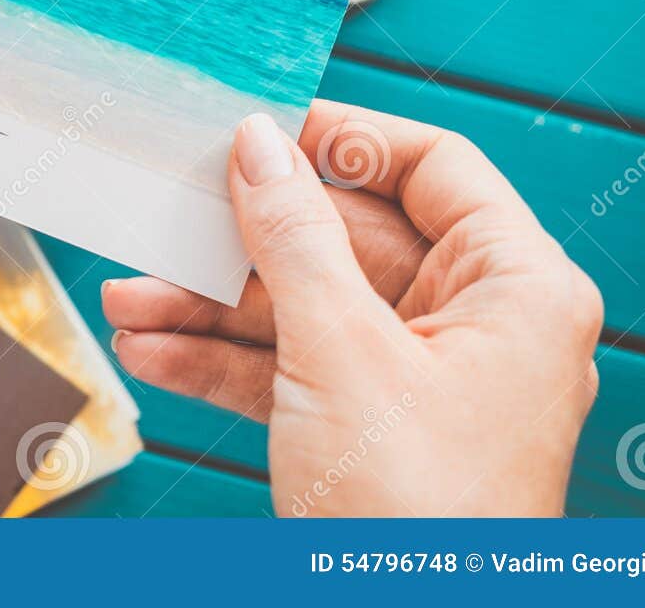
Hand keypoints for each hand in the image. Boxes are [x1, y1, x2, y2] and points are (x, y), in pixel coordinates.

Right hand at [104, 103, 601, 516]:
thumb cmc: (420, 516)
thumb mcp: (341, 352)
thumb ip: (292, 238)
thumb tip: (257, 146)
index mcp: (513, 288)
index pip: (434, 167)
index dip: (344, 140)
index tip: (262, 127)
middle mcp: (473, 325)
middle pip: (346, 241)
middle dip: (242, 244)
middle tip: (170, 216)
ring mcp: (417, 379)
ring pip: (302, 308)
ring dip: (209, 308)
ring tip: (130, 300)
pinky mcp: (366, 426)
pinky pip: (288, 367)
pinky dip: (221, 361)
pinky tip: (154, 352)